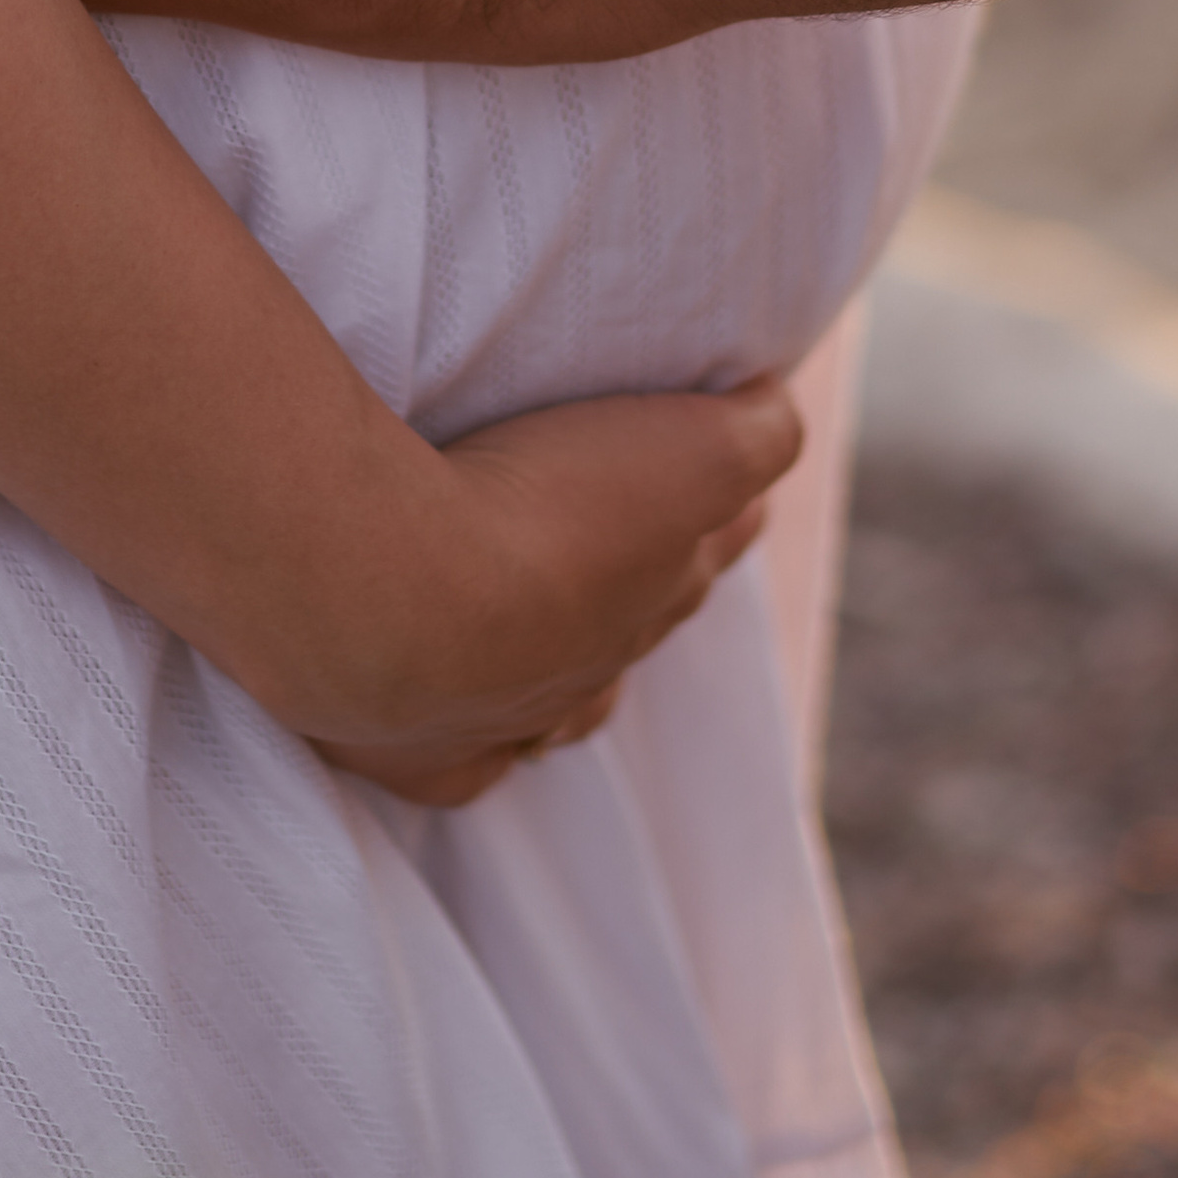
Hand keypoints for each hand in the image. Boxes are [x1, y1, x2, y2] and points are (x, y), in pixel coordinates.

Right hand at [320, 374, 799, 804]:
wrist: (401, 595)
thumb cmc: (543, 510)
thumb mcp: (695, 448)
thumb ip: (759, 431)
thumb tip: (776, 411)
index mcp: (663, 587)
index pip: (716, 545)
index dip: (727, 509)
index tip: (729, 476)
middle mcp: (603, 660)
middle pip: (646, 618)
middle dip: (656, 579)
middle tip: (638, 531)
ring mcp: (518, 717)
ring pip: (569, 702)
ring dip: (568, 665)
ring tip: (552, 626)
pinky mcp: (431, 757)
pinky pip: (469, 767)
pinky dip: (479, 744)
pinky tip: (471, 727)